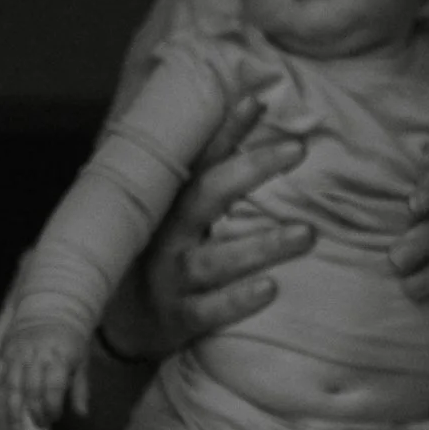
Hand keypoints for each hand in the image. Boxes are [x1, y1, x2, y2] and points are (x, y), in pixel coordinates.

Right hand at [0, 320, 90, 429]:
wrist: (52, 306)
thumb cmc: (69, 339)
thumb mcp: (81, 360)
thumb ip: (80, 388)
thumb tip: (82, 414)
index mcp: (58, 356)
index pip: (54, 388)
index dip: (53, 407)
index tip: (55, 417)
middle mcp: (37, 354)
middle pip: (33, 390)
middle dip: (36, 411)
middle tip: (40, 424)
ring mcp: (19, 352)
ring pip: (13, 385)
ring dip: (13, 409)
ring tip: (15, 428)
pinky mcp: (7, 351)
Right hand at [136, 106, 316, 356]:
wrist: (121, 327)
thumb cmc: (161, 258)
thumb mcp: (174, 214)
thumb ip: (207, 171)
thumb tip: (251, 106)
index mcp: (170, 206)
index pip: (199, 160)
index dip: (225, 131)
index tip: (258, 102)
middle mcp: (169, 237)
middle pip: (207, 197)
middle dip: (252, 169)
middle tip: (297, 149)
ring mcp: (173, 279)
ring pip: (217, 260)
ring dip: (262, 245)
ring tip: (306, 233)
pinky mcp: (179, 320)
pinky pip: (210, 311)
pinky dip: (238, 300)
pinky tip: (270, 288)